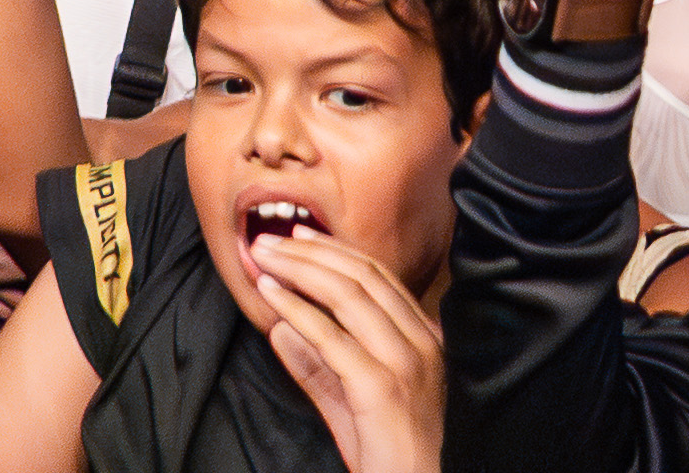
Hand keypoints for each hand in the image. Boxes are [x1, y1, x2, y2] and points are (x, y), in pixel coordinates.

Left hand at [233, 222, 444, 468]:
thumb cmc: (389, 455)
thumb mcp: (351, 404)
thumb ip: (317, 366)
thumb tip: (280, 327)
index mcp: (425, 338)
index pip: (379, 278)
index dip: (336, 252)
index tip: (299, 238)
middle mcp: (422, 341)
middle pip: (362, 277)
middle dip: (311, 252)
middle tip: (268, 240)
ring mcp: (405, 362)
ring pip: (348, 296)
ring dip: (299, 270)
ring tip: (263, 260)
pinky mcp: (380, 387)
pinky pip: (331, 337)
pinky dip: (296, 310)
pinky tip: (270, 297)